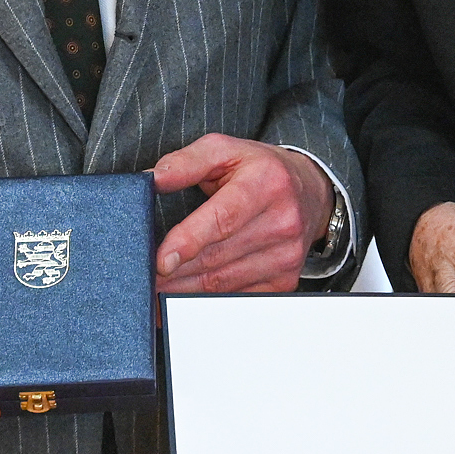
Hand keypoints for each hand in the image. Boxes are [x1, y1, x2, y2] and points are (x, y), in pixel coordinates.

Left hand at [152, 135, 334, 293]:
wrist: (310, 193)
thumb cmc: (260, 170)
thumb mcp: (225, 150)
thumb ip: (187, 161)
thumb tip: (153, 179)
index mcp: (266, 183)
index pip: (223, 219)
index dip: (189, 242)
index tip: (161, 261)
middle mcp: (282, 221)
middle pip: (218, 257)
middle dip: (175, 272)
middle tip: (144, 279)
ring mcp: (286, 255)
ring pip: (224, 284)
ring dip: (185, 292)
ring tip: (156, 290)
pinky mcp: (285, 279)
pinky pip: (238, 298)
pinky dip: (207, 303)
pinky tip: (183, 302)